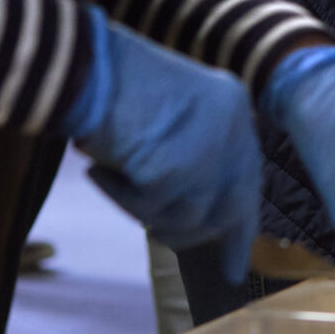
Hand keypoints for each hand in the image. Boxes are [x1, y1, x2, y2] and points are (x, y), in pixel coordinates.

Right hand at [64, 10, 259, 284]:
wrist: (86, 65)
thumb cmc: (113, 89)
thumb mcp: (169, 122)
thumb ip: (193, 160)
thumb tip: (197, 220)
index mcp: (235, 107)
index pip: (248, 178)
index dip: (241, 225)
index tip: (236, 268)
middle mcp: (234, 128)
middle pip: (229, 208)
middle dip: (202, 236)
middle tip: (178, 250)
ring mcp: (209, 150)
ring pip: (187, 218)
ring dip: (147, 210)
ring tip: (114, 177)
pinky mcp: (177, 170)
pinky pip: (149, 209)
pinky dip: (120, 197)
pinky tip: (101, 169)